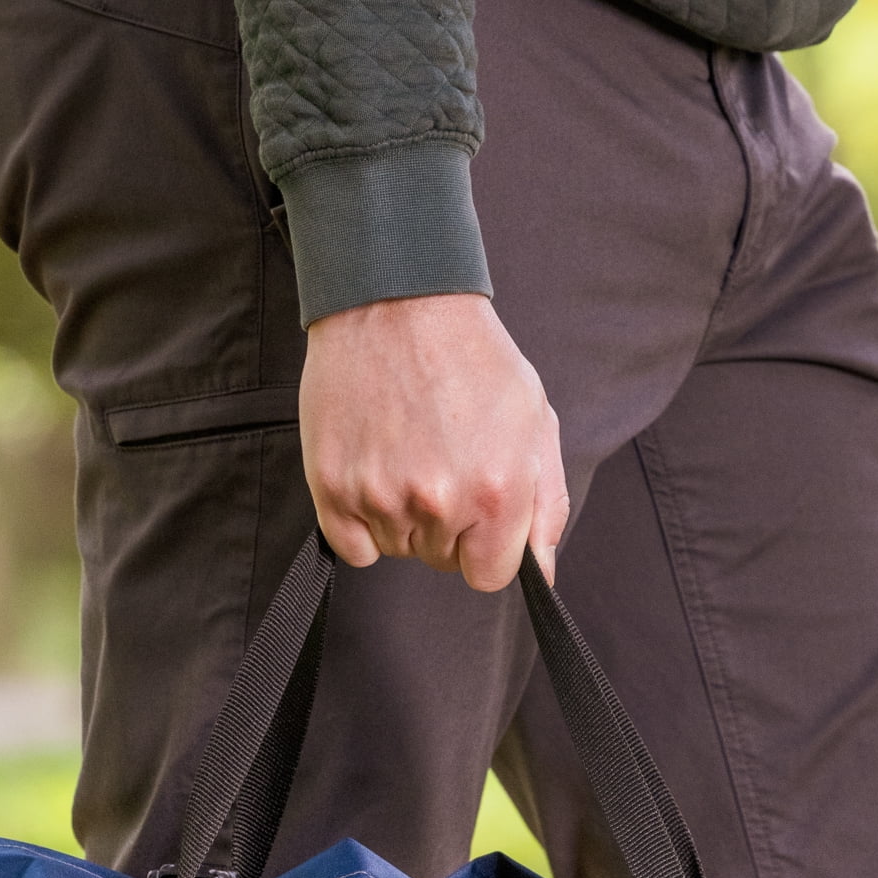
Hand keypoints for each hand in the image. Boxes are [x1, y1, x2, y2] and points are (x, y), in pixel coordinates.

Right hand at [299, 292, 569, 592]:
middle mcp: (439, 502)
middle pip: (442, 561)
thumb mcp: (535, 422)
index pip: (488, 575)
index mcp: (497, 492)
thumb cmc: (472, 357)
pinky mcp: (332, 487)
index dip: (486, 546)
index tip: (478, 511)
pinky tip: (375, 472)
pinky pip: (353, 547)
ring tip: (407, 452)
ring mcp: (381, 496)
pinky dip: (362, 523)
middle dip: (447, 526)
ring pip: (398, 549)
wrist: (396, 302)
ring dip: (404, 517)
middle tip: (440, 461)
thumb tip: (541, 572)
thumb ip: (545, 506)